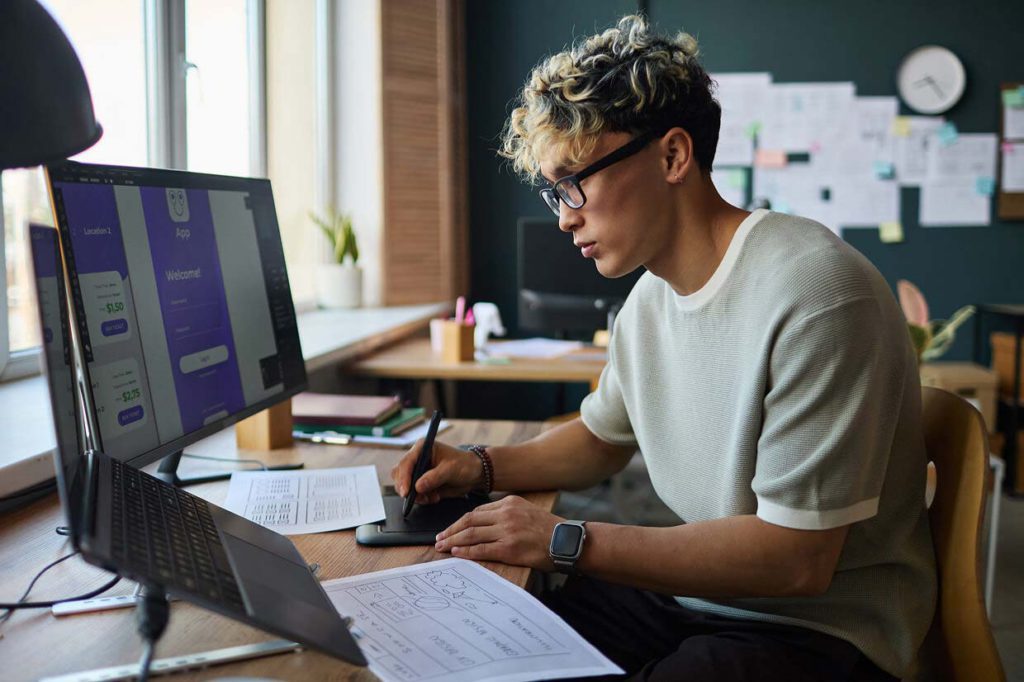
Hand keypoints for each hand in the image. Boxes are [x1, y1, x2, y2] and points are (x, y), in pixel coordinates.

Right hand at [390, 440, 482, 503]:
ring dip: (415, 495)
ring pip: (405, 486)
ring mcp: (418, 472)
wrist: (474, 475)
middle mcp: (417, 459)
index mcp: (422, 448)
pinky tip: (435, 497)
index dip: (403, 477)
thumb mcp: (451, 469)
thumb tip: (418, 487)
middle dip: (407, 488)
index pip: (406, 462)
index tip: (405, 491)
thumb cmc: (464, 465)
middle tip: (418, 497)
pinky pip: (414, 494)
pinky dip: (422, 499)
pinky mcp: (422, 484)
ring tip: (431, 497)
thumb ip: (434, 477)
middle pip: (400, 474)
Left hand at [434, 495, 562, 570]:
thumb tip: (483, 524)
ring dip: (453, 541)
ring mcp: (507, 531)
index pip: (476, 511)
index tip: (449, 528)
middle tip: (438, 538)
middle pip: (470, 521)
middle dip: (451, 530)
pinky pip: (482, 549)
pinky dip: (467, 551)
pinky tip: (457, 553)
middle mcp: (506, 514)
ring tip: (442, 546)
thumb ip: (506, 514)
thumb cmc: (548, 530)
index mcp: (509, 502)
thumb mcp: (526, 511)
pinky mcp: (510, 548)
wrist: (568, 541)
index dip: (460, 521)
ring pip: (472, 534)